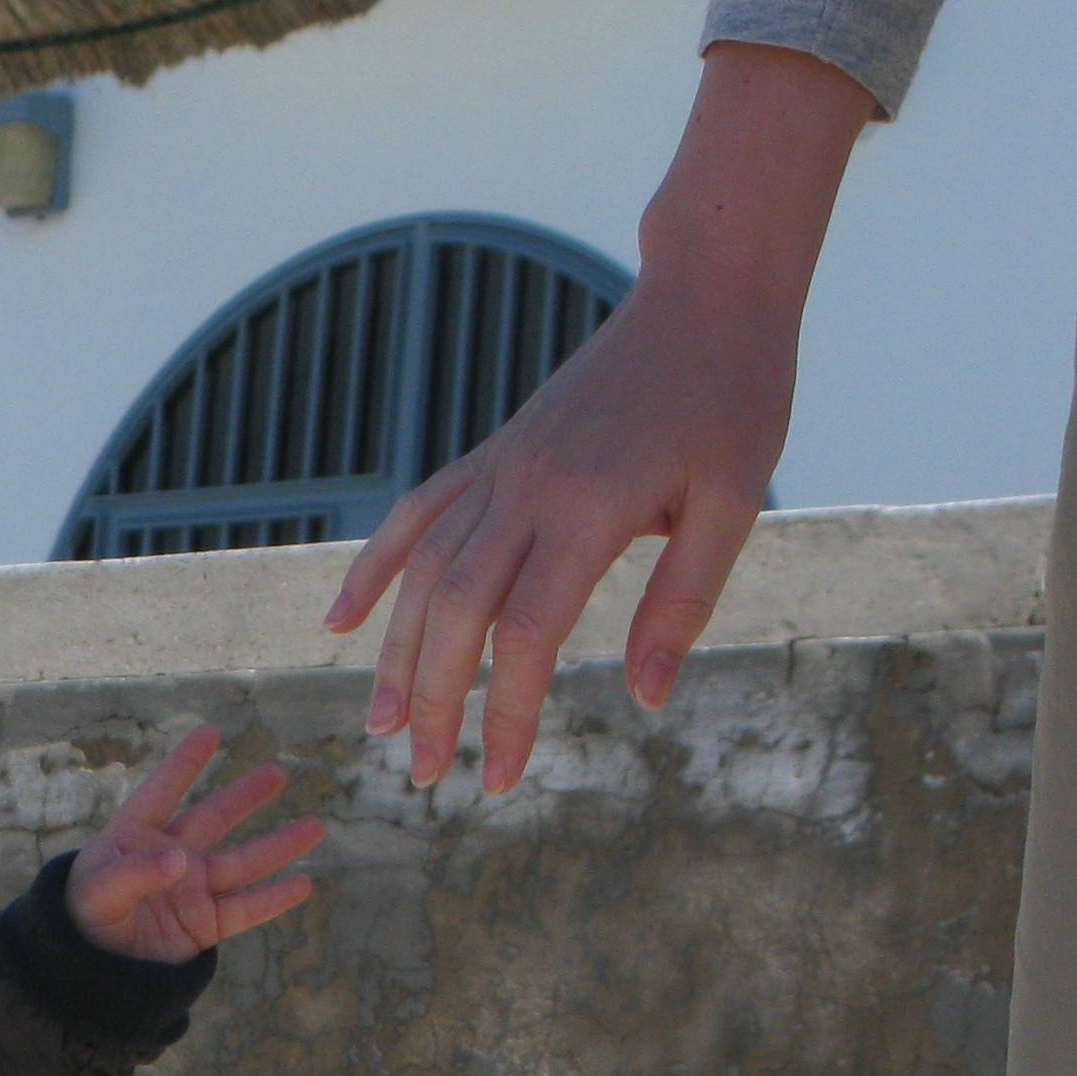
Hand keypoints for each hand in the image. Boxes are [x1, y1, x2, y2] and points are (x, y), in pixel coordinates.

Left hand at [64, 722, 326, 961]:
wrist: (88, 974)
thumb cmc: (82, 922)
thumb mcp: (96, 894)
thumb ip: (133, 874)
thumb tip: (179, 859)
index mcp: (135, 838)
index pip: (163, 792)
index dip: (185, 763)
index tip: (211, 731)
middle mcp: (169, 858)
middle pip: (214, 820)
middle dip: (244, 796)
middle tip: (277, 772)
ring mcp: (191, 891)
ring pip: (242, 863)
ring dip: (279, 845)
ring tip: (316, 826)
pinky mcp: (204, 924)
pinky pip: (245, 909)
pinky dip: (273, 899)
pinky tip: (302, 884)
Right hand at [322, 43, 870, 792]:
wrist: (704, 296)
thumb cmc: (733, 400)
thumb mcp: (735, 504)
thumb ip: (683, 601)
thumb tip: (645, 698)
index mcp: (591, 506)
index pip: (523, 631)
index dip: (504, 711)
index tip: (501, 779)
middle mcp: (527, 487)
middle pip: (455, 611)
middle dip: (435, 701)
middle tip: (428, 776)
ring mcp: (500, 468)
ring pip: (423, 571)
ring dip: (395, 654)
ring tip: (384, 726)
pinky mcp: (493, 454)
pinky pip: (415, 515)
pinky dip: (373, 568)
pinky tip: (341, 622)